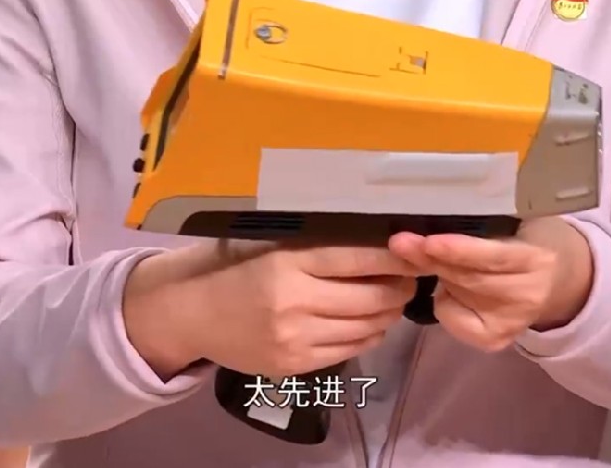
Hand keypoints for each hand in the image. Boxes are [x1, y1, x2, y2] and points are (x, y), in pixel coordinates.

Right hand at [123, 240, 417, 378]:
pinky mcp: (294, 364)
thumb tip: (383, 245)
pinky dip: (370, 335)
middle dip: (400, 287)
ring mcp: (294, 337)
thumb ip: (321, 248)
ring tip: (393, 299)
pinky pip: (350, 350)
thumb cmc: (238, 270)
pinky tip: (371, 322)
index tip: (417, 251)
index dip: (395, 258)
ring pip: (366, 327)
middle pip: (371, 297)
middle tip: (410, 277)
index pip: (358, 259)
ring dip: (389, 313)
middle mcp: (293, 301)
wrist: (192, 314)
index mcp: (288, 262)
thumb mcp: (275, 247)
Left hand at [388, 217, 592, 351]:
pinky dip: (442, 303)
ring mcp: (513, 322)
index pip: (493, 257)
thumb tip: (428, 224)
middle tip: (400, 243)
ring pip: (456, 297)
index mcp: (537, 258)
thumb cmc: (525, 240)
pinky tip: (452, 291)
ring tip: (432, 258)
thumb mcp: (514, 225)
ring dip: (436, 276)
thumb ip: (482, 226)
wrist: (559, 280)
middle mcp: (528, 294)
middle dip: (430, 260)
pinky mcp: (496, 341)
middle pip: (468, 278)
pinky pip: (452, 319)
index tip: (428, 241)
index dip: (459, 251)